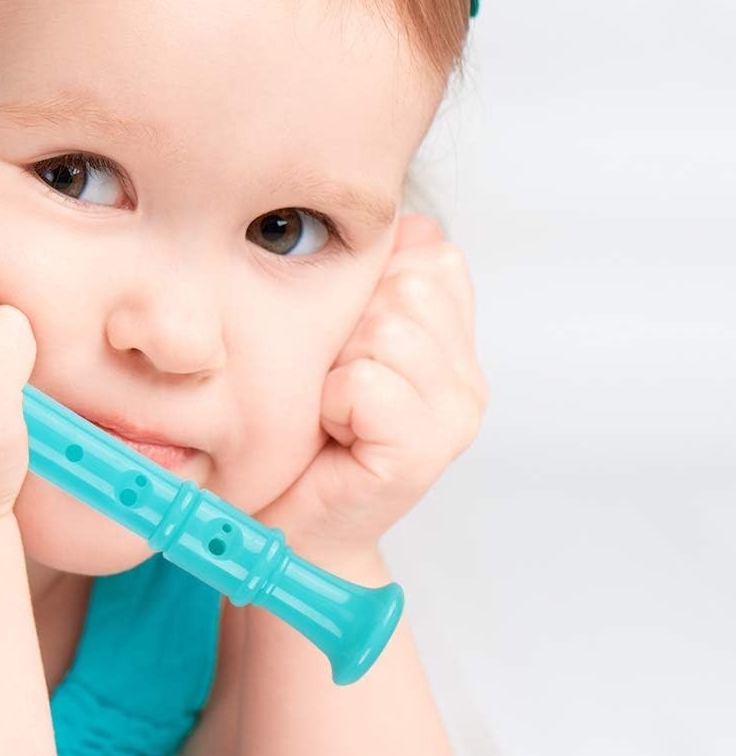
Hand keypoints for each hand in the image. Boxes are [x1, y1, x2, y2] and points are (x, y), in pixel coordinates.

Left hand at [249, 214, 488, 555]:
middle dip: (350, 324)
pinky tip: (333, 434)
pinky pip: (368, 383)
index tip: (343, 346)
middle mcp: (468, 378)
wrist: (288, 531)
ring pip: (388, 328)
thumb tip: (406, 224)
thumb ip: (375, 285)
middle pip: (410, 283)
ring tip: (331, 410)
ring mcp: (455, 416)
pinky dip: (334, 403)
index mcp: (454, 342)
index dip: (370, 287)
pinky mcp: (424, 452)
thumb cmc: (300, 437)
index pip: (431, 254)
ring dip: (338, 365)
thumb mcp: (334, 342)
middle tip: (331, 384)